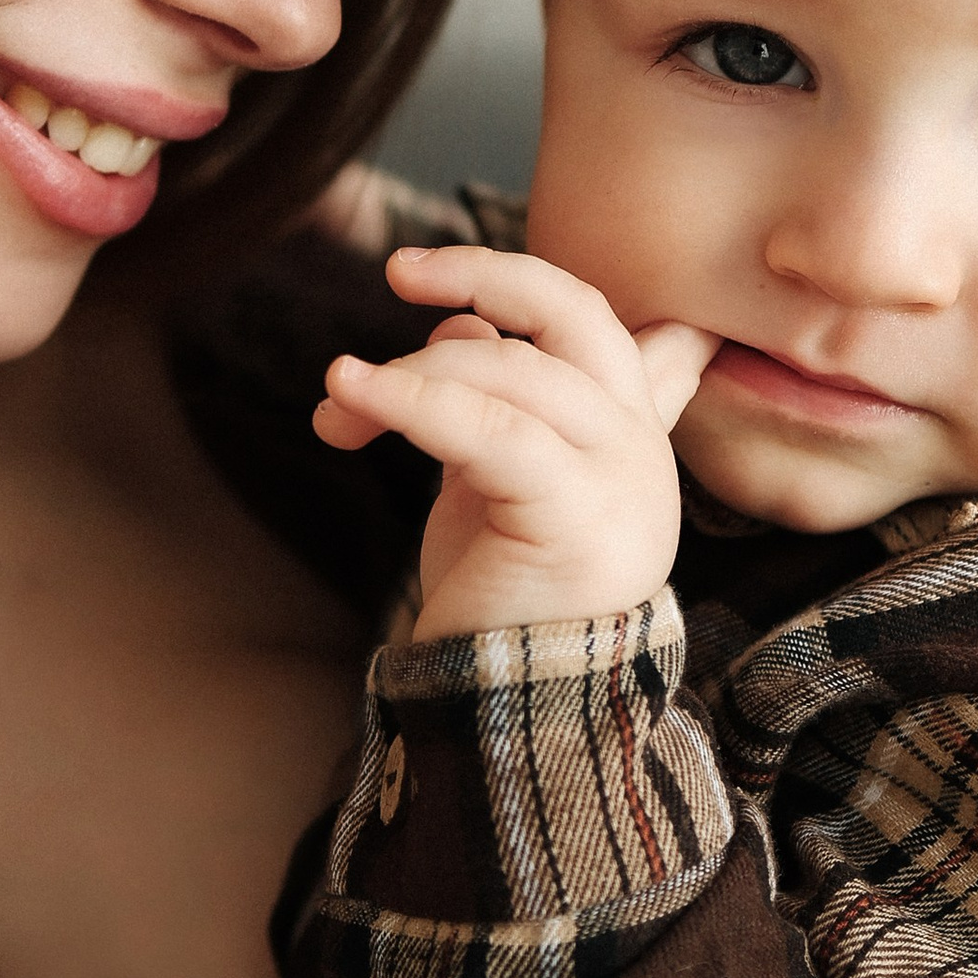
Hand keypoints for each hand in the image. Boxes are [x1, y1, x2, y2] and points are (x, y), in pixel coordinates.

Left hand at [312, 242, 715, 640]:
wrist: (517, 706)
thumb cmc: (504, 597)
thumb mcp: (498, 482)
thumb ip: (498, 403)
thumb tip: (461, 328)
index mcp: (629, 433)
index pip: (613, 322)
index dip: (533, 283)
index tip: (435, 278)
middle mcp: (639, 446)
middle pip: (574, 312)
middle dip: (485, 274)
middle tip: (398, 271)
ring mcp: (620, 477)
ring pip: (512, 370)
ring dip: (408, 372)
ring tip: (338, 399)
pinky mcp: (575, 513)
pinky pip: (488, 430)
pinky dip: (408, 399)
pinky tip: (348, 392)